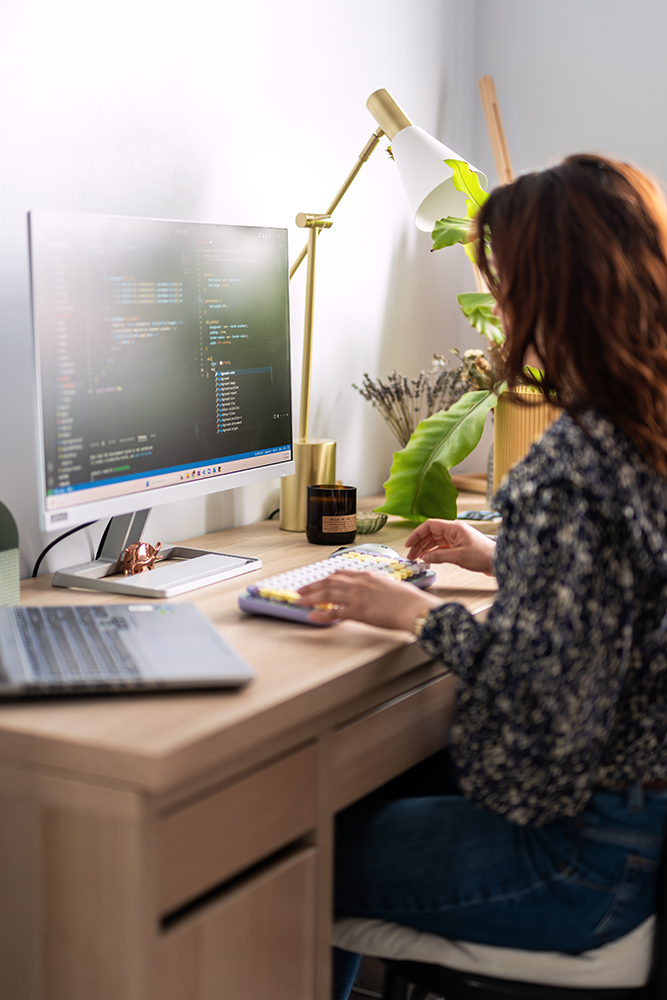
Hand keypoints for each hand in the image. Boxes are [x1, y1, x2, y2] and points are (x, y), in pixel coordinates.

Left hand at [296, 570, 442, 628]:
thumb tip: (368, 593)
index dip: (325, 578)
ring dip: (310, 597)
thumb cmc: (409, 600)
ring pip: (327, 594)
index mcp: (367, 575)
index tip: (316, 582)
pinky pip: (334, 612)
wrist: (416, 608)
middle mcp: (360, 583)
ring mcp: (358, 596)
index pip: (340, 574)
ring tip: (299, 601)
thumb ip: (375, 586)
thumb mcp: (389, 586)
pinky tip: (312, 615)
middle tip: (300, 591)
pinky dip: (321, 613)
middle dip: (312, 586)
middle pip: (329, 582)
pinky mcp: (359, 611)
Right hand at [406, 519, 495, 574]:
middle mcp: (454, 531)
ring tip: (417, 558)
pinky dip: (434, 552)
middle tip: (411, 555)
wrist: (499, 562)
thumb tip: (425, 556)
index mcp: (454, 527)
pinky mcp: (459, 546)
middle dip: (419, 544)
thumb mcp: (459, 556)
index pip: (430, 526)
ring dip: (425, 548)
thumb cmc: (484, 555)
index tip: (409, 544)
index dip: (417, 534)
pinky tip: (428, 558)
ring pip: (435, 541)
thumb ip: (439, 555)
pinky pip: (442, 547)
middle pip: (431, 533)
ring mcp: (456, 538)